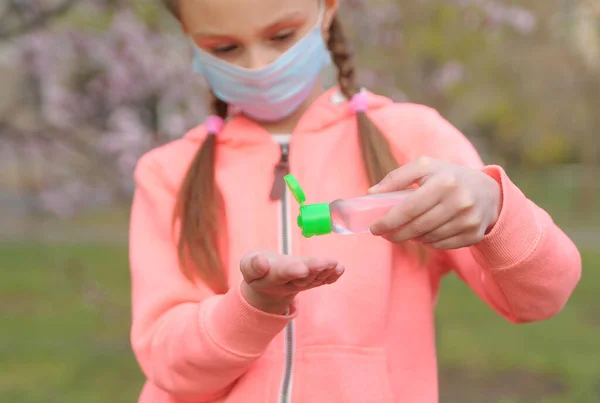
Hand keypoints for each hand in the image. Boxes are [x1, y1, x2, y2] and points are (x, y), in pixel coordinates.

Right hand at [240, 250, 344, 313]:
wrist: (267, 285)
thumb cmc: (256, 270)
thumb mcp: (247, 265)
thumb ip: (252, 265)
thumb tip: (262, 262)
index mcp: (272, 278)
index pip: (283, 274)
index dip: (292, 271)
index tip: (302, 268)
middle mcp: (289, 283)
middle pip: (303, 277)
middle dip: (314, 269)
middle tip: (325, 262)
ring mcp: (301, 284)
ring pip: (314, 279)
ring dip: (326, 271)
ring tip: (335, 264)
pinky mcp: (310, 282)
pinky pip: (322, 281)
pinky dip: (331, 276)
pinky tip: (340, 269)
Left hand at [369, 157, 501, 249]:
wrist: (488, 192)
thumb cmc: (448, 177)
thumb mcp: (425, 167)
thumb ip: (396, 177)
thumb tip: (372, 193)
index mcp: (444, 182)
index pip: (409, 208)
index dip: (388, 221)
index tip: (374, 227)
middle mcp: (459, 201)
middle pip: (418, 227)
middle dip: (396, 233)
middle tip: (384, 234)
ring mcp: (469, 220)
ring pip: (428, 238)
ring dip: (411, 238)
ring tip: (404, 231)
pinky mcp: (474, 235)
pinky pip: (441, 245)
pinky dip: (428, 242)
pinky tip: (422, 235)